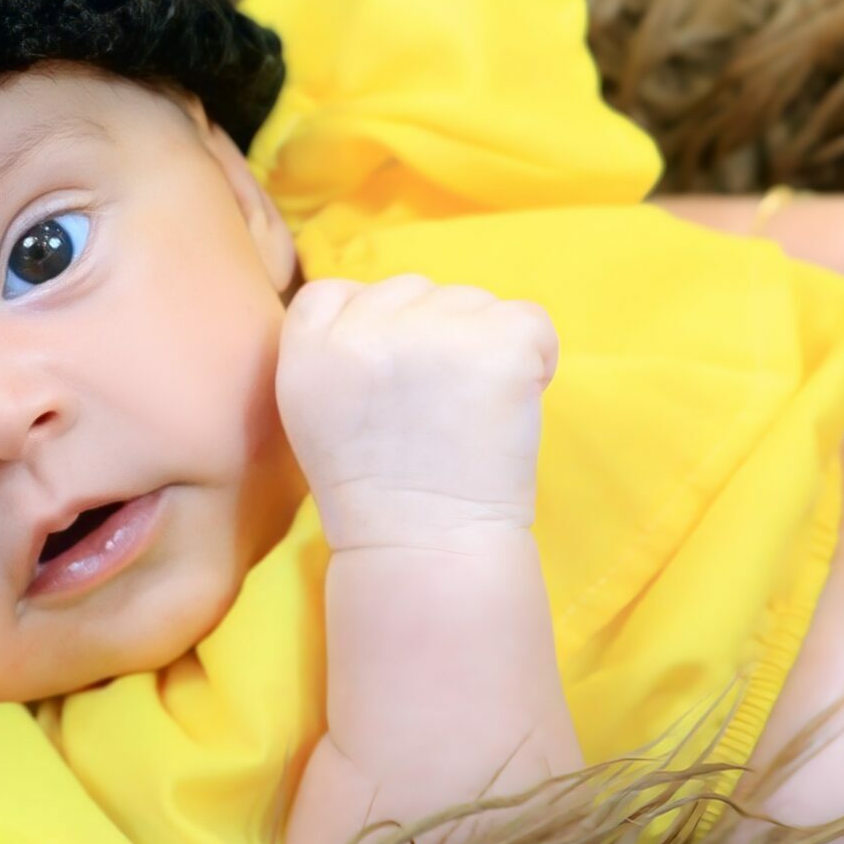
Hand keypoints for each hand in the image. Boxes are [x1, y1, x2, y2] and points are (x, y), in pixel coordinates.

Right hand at [275, 275, 558, 545]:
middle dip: (433, 335)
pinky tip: (512, 405)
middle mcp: (362, 331)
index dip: (373, 326)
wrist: (428, 552)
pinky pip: (530, 321)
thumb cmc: (378, 495)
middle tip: (438, 409)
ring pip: (472, 300)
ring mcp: (431, 334)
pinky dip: (535, 357)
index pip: (335, 290)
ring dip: (483, 345)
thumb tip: (401, 311)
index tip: (393, 378)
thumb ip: (338, 351)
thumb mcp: (315, 415)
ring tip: (471, 415)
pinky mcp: (497, 345)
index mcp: (308, 350)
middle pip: (412, 290)